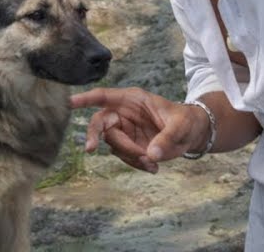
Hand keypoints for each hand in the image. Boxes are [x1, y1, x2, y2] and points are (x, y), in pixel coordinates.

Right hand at [70, 87, 209, 173]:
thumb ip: (166, 139)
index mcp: (132, 99)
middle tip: (90, 149)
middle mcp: (124, 113)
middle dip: (94, 136)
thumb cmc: (187, 121)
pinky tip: (153, 167)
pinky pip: (124, 156)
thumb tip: (151, 154)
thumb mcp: (181, 126)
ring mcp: (125, 130)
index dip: (85, 99)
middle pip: (100, 123)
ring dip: (128, 156)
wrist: (193, 135)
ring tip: (152, 163)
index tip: (69, 103)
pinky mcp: (129, 145)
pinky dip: (136, 163)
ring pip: (112, 144)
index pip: (103, 96)